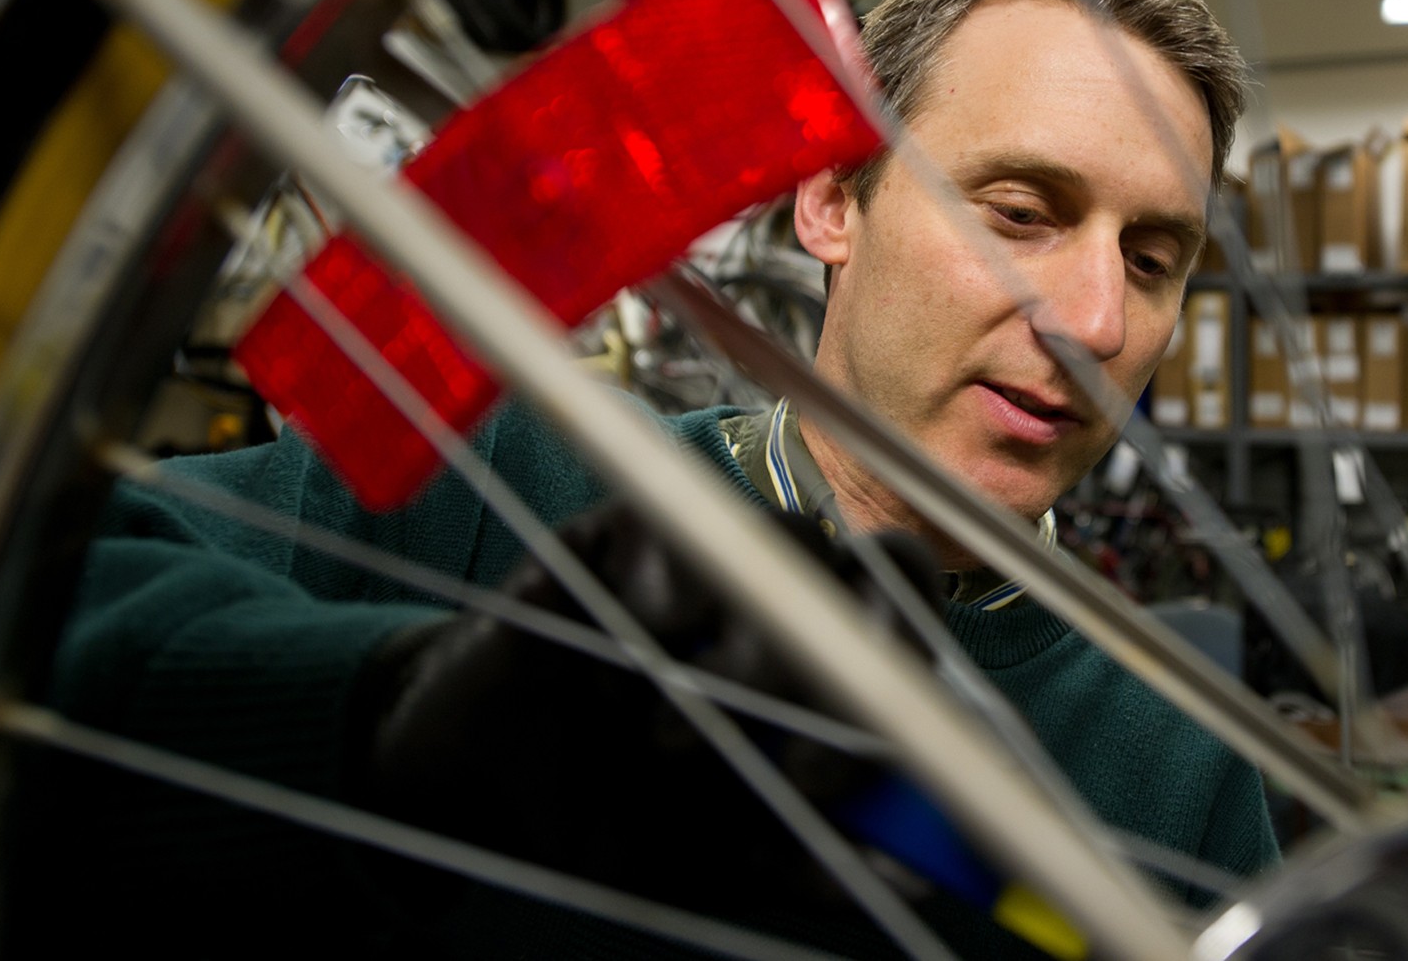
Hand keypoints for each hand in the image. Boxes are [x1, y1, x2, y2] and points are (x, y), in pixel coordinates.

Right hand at [349, 499, 939, 909]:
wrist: (481, 792)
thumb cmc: (618, 814)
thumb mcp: (725, 858)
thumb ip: (819, 857)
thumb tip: (926, 877)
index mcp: (825, 654)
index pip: (909, 609)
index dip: (905, 671)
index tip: (836, 772)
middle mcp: (781, 587)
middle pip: (867, 563)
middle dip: (833, 659)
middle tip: (771, 741)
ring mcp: (705, 549)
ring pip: (779, 547)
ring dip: (735, 654)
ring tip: (668, 735)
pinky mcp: (620, 530)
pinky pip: (671, 536)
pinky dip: (654, 610)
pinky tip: (615, 671)